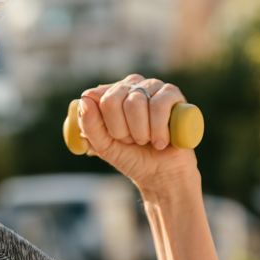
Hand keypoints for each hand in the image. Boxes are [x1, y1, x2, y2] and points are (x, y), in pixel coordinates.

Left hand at [77, 74, 198, 192]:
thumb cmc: (131, 156)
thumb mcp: (103, 145)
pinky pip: (159, 105)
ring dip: (140, 132)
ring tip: (148, 140)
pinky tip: (162, 141)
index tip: (116, 137)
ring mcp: (153, 87)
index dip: (107, 125)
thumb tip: (85, 99)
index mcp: (112, 94)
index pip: (98, 98)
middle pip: (113, 100)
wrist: (161, 174)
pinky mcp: (174, 94)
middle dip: (121, 130)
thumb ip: (89, 124)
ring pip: (136, 103)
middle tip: (133, 140)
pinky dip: (158, 129)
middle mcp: (132, 85)